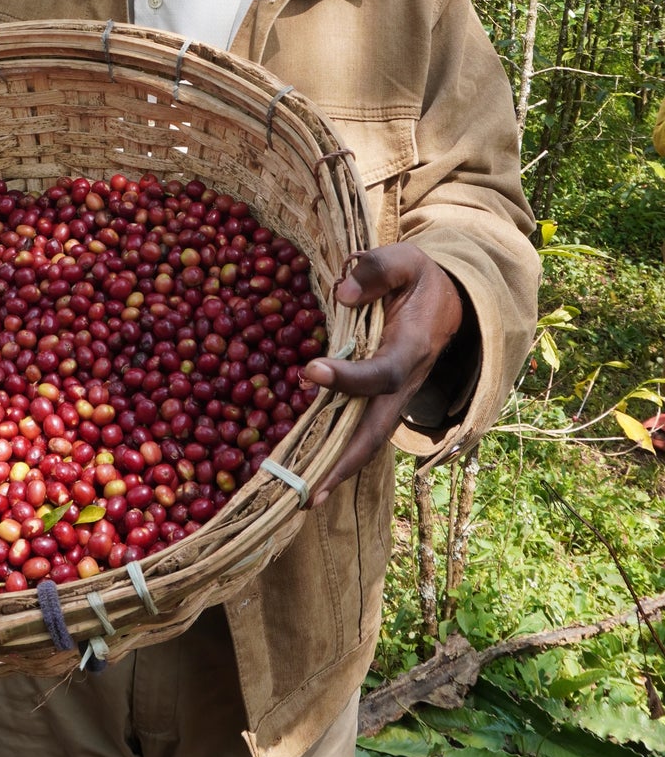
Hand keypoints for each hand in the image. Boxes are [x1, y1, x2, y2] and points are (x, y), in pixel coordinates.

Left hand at [303, 245, 462, 507]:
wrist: (453, 299)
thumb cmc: (422, 279)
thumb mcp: (408, 260)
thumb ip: (379, 270)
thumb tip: (342, 293)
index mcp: (413, 347)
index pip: (383, 372)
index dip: (349, 377)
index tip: (310, 370)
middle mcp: (406, 380)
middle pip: (378, 429)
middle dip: (346, 461)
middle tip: (310, 492)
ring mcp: (396, 395)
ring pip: (369, 438)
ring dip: (339, 468)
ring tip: (303, 496)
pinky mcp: (384, 397)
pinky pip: (362, 428)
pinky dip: (340, 452)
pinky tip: (310, 472)